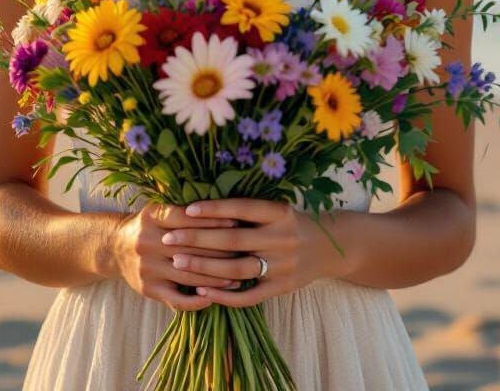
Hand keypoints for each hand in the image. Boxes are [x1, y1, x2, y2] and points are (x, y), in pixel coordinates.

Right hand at [111, 202, 246, 311]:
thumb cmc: (148, 226)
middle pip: (191, 247)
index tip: (238, 222)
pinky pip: (176, 299)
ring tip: (238, 276)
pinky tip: (213, 297)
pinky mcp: (148, 289)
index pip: (188, 218)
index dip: (214, 220)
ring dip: (216, 278)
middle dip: (221, 250)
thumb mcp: (158, 209)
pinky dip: (196, 301)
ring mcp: (148, 268)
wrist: (114, 247)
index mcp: (152, 217)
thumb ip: (183, 210)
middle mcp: (148, 241)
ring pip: (188, 275)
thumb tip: (225, 208)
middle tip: (246, 251)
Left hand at [158, 198, 339, 307]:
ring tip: (177, 262)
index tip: (186, 210)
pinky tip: (201, 289)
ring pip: (237, 269)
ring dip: (204, 267)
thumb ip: (248, 210)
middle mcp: (282, 237)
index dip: (213, 209)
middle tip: (169, 239)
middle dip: (197, 239)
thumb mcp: (277, 209)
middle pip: (233, 240)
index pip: (240, 208)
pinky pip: (249, 295)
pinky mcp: (281, 288)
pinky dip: (224, 294)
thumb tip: (202, 205)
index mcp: (279, 212)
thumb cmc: (292, 223)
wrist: (329, 248)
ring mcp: (282, 265)